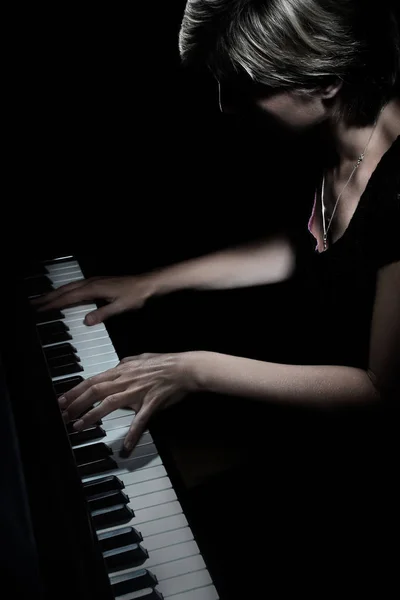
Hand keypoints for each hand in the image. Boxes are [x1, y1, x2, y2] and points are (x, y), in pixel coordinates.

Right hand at [31, 274, 158, 324]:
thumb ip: (102, 314)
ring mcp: (94, 281)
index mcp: (94, 289)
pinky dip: (66, 290)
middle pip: (65, 290)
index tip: (41, 309)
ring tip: (44, 299)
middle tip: (34, 304)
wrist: (147, 284)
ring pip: (70, 286)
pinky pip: (77, 286)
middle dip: (49, 297)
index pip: (69, 298)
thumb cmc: (135, 295)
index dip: (54, 304)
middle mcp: (92, 283)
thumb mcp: (120, 307)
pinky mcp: (98, 282)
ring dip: (56, 293)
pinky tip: (65, 294)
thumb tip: (86, 321)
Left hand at [59, 351, 198, 454]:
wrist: (184, 368)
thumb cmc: (165, 362)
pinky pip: (139, 421)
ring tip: (79, 426)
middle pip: (95, 391)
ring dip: (92, 415)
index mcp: (122, 370)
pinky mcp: (150, 404)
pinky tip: (125, 448)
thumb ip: (126, 363)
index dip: (75, 391)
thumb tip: (117, 366)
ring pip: (109, 403)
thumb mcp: (141, 358)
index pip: (93, 380)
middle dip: (76, 403)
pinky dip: (132, 435)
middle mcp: (126, 380)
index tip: (62, 400)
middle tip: (63, 415)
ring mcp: (137, 392)